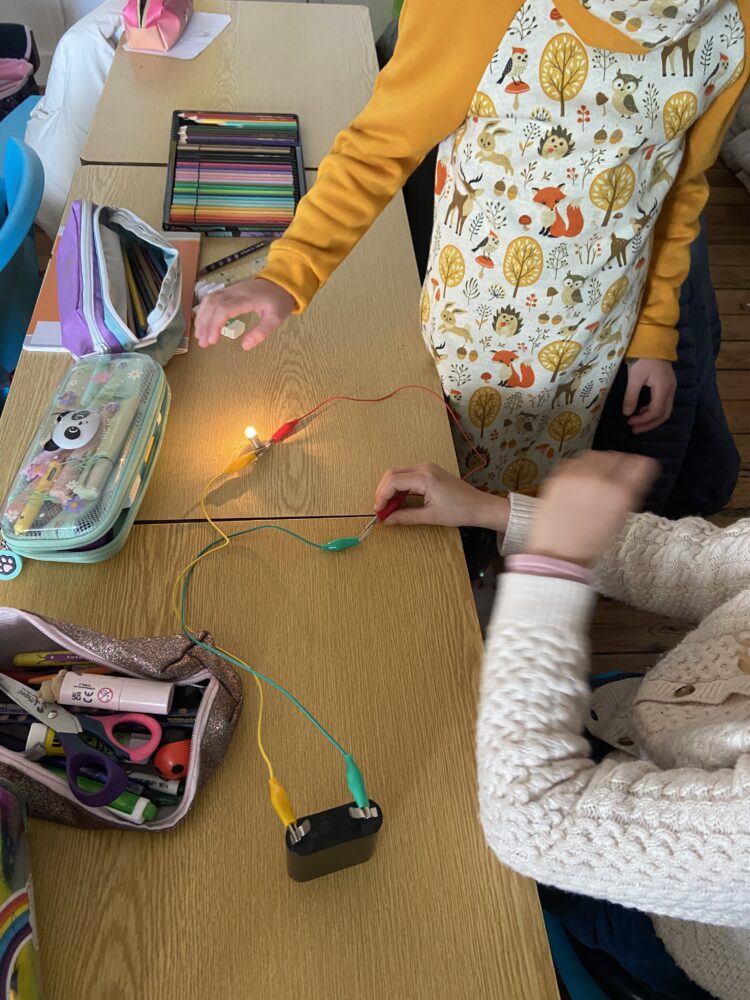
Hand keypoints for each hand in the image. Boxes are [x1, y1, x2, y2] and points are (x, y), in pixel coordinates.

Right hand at [194, 278, 294, 350]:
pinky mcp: (227, 290)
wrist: (280, 283)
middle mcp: (234, 291)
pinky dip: (204, 311)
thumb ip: (261, 332)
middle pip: (213, 305)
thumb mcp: (276, 319)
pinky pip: (210, 298)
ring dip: (201, 318)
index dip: (215, 325)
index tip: (212, 341)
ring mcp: (229, 289)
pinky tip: (202, 323)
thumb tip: (245, 346)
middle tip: (203, 344)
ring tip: (199, 336)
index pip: (224, 309)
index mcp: (247, 298)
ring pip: (209, 301)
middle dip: (205, 325)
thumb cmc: (278, 302)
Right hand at [373, 464, 509, 530]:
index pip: (393, 481)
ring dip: (389, 489)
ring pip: (398, 473)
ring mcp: (427, 468)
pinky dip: (399, 487)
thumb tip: (387, 520)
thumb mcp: (430, 516)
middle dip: (382, 491)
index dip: (381, 496)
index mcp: (424, 477)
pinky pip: (407, 475)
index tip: (378, 511)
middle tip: (380, 509)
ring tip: (387, 507)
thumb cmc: (459, 511)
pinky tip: (398, 500)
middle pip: (392, 473)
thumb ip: (405, 517)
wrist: (479, 506)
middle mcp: (424, 468)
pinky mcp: (429, 471)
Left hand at [526, 451, 658, 565]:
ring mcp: (578, 475)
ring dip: (601, 462)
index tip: (640, 469)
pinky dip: (581, 466)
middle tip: (617, 474)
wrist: (558, 552)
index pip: (640, 465)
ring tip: (598, 475)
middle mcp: (601, 479)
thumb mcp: (620, 520)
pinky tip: (580, 478)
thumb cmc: (593, 542)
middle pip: (618, 457)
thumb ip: (630, 495)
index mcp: (622, 493)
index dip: (642, 466)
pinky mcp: (559, 476)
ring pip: (596, 455)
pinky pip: (575, 461)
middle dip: (621, 463)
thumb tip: (636, 477)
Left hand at [623, 358, 675, 433]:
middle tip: (634, 429)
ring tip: (637, 422)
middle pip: (664, 414)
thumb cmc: (643, 357)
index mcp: (663, 389)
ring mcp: (671, 387)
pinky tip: (642, 410)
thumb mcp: (634, 377)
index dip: (643, 420)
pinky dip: (653, 410)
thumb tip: (627, 413)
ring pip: (665, 410)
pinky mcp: (668, 385)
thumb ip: (631, 396)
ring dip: (651, 418)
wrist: (653, 341)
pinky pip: (664, 403)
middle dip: (649, 424)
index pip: (656, 412)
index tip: (629, 423)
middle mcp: (671, 390)